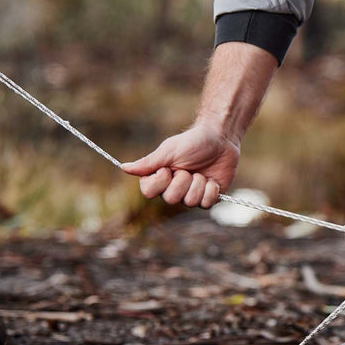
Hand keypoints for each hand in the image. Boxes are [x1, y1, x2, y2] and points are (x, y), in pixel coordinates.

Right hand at [121, 123, 239, 207]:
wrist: (220, 139)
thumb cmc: (193, 142)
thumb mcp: (169, 150)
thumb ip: (148, 163)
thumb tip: (123, 168)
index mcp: (160, 177)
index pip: (148, 192)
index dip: (159, 181)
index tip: (168, 168)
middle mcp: (174, 189)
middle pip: (170, 199)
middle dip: (182, 181)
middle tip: (189, 169)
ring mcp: (191, 195)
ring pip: (190, 202)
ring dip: (198, 183)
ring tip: (201, 172)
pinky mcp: (208, 198)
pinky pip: (206, 204)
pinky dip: (211, 190)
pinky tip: (212, 180)